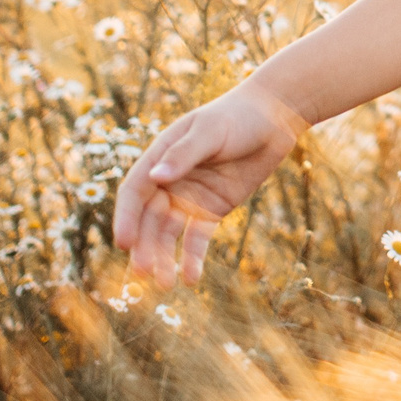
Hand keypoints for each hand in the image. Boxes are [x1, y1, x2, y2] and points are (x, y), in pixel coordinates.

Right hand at [112, 80, 306, 286]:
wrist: (276, 117)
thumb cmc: (238, 116)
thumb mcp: (211, 132)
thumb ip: (184, 155)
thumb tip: (156, 178)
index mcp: (160, 157)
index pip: (134, 191)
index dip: (126, 217)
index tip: (124, 243)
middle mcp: (170, 181)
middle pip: (149, 219)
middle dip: (144, 246)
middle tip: (144, 273)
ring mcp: (190, 197)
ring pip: (169, 234)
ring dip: (164, 258)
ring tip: (165, 284)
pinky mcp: (212, 210)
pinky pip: (197, 238)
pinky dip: (192, 258)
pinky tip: (190, 278)